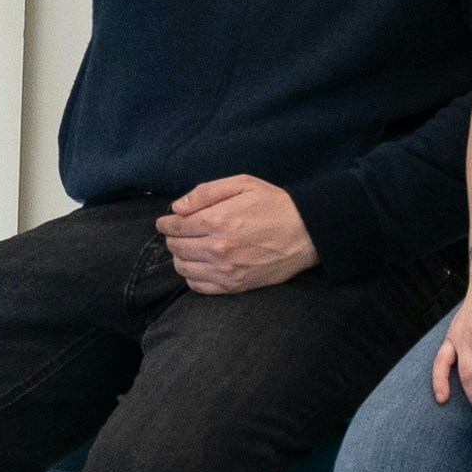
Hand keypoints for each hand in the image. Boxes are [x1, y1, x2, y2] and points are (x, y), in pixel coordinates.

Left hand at [158, 177, 315, 294]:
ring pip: (184, 268)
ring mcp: (225, 270)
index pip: (176, 226)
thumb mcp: (242, 184)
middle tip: (177, 233)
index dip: (166, 223)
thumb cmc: (275, 204)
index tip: (165, 222)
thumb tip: (177, 208)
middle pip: (176, 247)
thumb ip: (206, 192)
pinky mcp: (235, 286)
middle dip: (172, 239)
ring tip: (188, 249)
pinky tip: (199, 266)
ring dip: (180, 257)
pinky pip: (199, 287)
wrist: (307, 233)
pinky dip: (192, 277)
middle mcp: (217, 248)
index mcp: (217, 220)